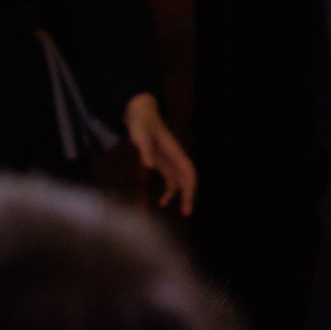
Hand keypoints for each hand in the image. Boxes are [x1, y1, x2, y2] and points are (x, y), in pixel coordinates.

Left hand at [123, 95, 196, 215]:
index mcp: (175, 153)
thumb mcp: (140, 136)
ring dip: (181, 196)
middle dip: (189, 195)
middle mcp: (176, 158)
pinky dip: (169, 191)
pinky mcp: (162, 164)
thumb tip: (149, 166)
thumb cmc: (141, 125)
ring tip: (179, 212)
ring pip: (180, 181)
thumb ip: (145, 150)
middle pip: (187, 179)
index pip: (188, 172)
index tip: (188, 200)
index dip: (190, 186)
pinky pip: (171, 180)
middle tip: (186, 213)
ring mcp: (170, 161)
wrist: (140, 116)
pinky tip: (162, 202)